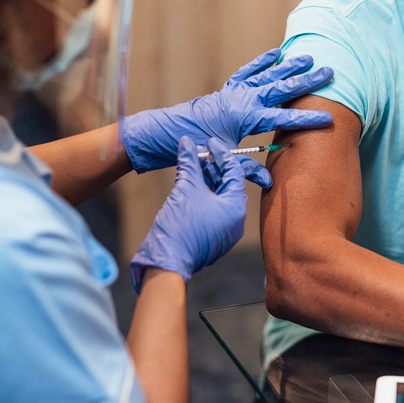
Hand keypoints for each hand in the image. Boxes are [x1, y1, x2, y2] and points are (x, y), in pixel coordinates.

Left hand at [120, 48, 333, 187]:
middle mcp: (244, 99)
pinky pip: (248, 72)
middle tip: (330, 73)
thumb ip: (246, 170)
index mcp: (246, 117)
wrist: (171, 132)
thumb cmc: (198, 147)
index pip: (283, 118)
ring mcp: (236, 91)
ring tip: (308, 58)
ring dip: (289, 67)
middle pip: (282, 88)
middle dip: (307, 81)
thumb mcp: (224, 159)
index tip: (330, 118)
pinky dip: (262, 62)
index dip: (307, 119)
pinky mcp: (228, 88)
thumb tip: (268, 181)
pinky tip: (275, 53)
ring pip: (268, 75)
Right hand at [130, 136, 246, 290]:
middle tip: (199, 151)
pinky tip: (191, 183)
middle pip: (228, 184)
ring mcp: (225, 230)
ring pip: (220, 197)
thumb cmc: (180, 226)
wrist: (167, 260)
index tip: (209, 142)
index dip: (221, 153)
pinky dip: (204, 194)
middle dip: (213, 166)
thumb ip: (190, 162)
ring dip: (207, 179)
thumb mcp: (185, 187)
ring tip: (193, 164)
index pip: (234, 172)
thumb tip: (187, 142)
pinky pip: (213, 209)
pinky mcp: (214, 236)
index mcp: (235, 207)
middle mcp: (236, 220)